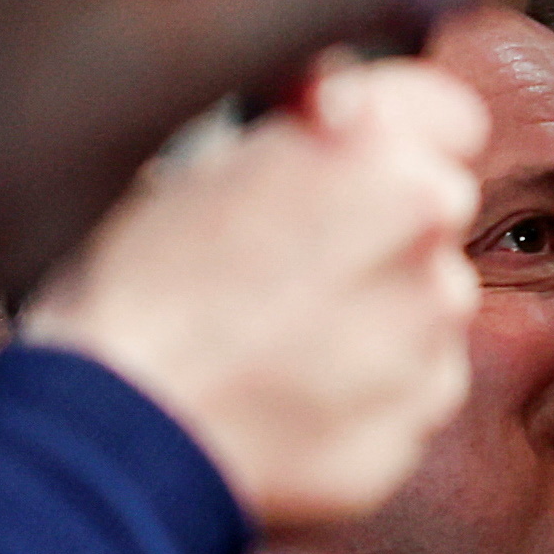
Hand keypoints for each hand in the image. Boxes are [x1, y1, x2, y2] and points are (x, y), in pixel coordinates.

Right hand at [23, 59, 485, 529]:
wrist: (104, 443)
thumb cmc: (127, 303)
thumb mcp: (198, 174)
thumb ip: (304, 141)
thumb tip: (340, 110)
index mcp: (370, 146)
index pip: (449, 117)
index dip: (402, 144)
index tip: (364, 168)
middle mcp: (424, 222)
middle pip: (433, 213)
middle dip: (380, 236)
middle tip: (289, 273)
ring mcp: (432, 319)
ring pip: (427, 302)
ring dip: (377, 318)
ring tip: (275, 349)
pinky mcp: (425, 403)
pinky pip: (416, 384)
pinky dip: (371, 395)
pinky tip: (292, 404)